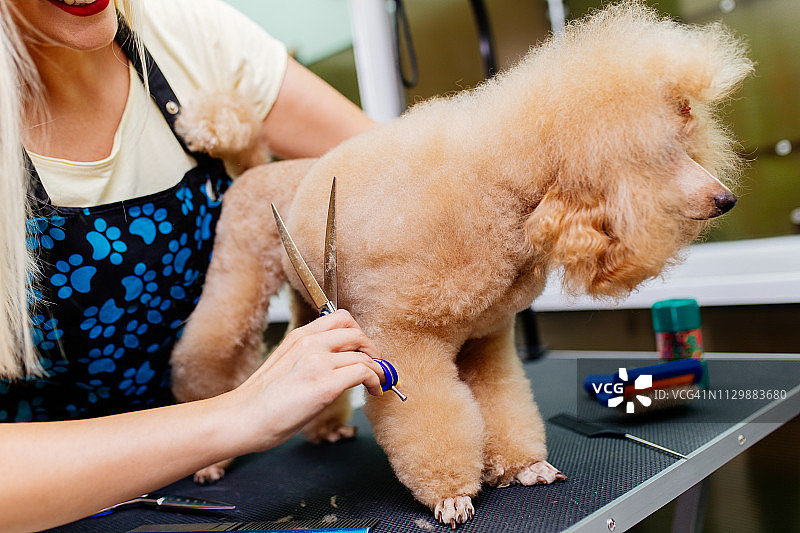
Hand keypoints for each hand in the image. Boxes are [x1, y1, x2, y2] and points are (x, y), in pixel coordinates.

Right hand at [226, 310, 385, 451]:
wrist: (240, 419)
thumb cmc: (260, 402)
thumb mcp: (285, 366)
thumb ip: (310, 358)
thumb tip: (339, 364)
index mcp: (299, 337)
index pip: (340, 318)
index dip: (359, 334)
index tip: (365, 350)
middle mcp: (309, 343)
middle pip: (356, 332)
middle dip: (372, 349)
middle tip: (377, 365)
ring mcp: (317, 362)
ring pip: (364, 354)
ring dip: (378, 369)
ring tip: (379, 383)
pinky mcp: (324, 384)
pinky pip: (364, 371)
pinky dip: (376, 380)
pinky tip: (374, 391)